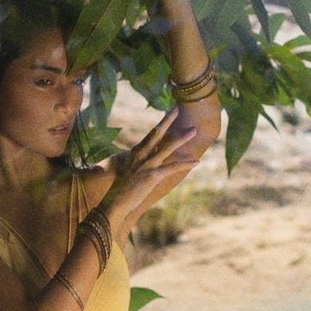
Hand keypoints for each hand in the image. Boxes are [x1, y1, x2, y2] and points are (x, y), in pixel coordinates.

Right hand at [104, 111, 198, 228]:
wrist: (113, 203)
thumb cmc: (117, 190)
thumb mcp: (124, 172)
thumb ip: (132, 163)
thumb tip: (136, 160)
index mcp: (135, 153)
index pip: (151, 134)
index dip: (161, 123)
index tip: (170, 113)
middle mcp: (141, 155)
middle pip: (156, 133)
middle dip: (168, 119)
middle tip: (177, 107)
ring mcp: (147, 165)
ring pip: (167, 148)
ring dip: (182, 138)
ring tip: (194, 130)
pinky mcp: (152, 176)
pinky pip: (172, 168)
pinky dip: (185, 164)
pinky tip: (197, 161)